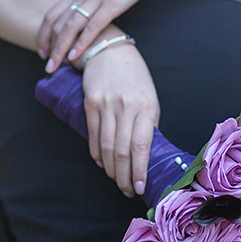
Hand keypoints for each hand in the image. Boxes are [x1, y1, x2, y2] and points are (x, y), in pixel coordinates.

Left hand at [38, 0, 165, 72]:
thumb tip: (92, 5)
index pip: (53, 12)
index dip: (44, 33)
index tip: (43, 49)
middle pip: (56, 22)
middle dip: (48, 45)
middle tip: (45, 64)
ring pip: (69, 27)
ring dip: (59, 49)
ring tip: (53, 67)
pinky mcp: (113, 3)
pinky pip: (92, 26)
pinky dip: (81, 43)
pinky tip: (75, 57)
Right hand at [81, 41, 159, 197]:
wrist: (110, 52)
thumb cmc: (135, 78)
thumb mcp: (150, 99)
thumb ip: (148, 124)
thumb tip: (144, 154)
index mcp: (146, 107)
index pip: (141, 146)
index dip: (139, 170)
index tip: (139, 187)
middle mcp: (126, 106)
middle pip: (121, 150)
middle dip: (124, 176)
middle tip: (127, 189)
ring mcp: (106, 104)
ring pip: (105, 147)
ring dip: (111, 169)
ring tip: (117, 180)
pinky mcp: (90, 103)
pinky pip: (92, 135)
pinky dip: (96, 154)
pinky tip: (102, 164)